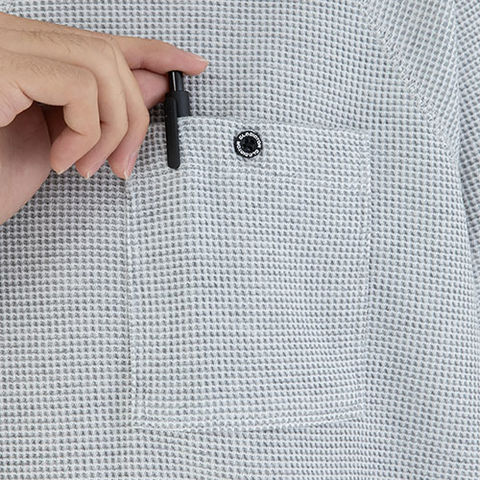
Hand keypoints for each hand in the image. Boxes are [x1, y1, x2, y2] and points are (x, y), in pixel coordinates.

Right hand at [0, 12, 208, 224]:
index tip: (190, 64)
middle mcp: (13, 37)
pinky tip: (62, 161)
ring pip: (100, 65)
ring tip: (84, 167)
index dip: (152, 50)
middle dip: (131, 115)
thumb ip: (108, 109)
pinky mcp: (0, 65)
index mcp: (30, 55)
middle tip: (120, 164)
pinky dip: (85, 132)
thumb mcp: (67, 142)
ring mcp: (3, 46)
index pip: (103, 41)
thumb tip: (155, 84)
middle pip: (108, 54)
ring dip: (109, 129)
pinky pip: (77, 86)